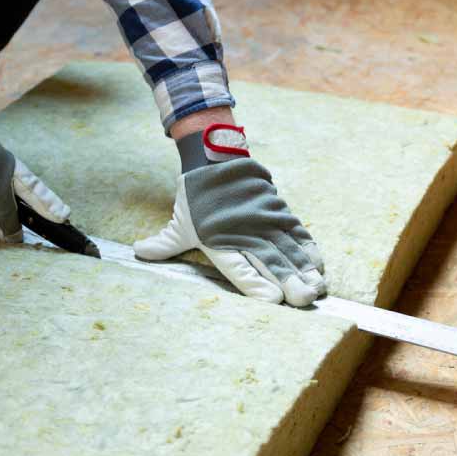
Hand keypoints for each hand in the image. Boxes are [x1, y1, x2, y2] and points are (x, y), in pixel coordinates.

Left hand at [134, 124, 325, 305]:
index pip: (240, 267)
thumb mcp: (178, 223)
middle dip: (290, 280)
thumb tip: (137, 251)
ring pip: (289, 247)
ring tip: (317, 289)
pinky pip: (298, 232)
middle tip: (304, 299)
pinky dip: (309, 249)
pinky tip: (319, 266)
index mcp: (218, 240)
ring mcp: (264, 219)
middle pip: (271, 260)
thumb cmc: (196, 196)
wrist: (214, 155)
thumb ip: (163, 243)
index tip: (273, 299)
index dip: (256, 283)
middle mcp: (244, 231)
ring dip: (305, 269)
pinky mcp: (278, 209)